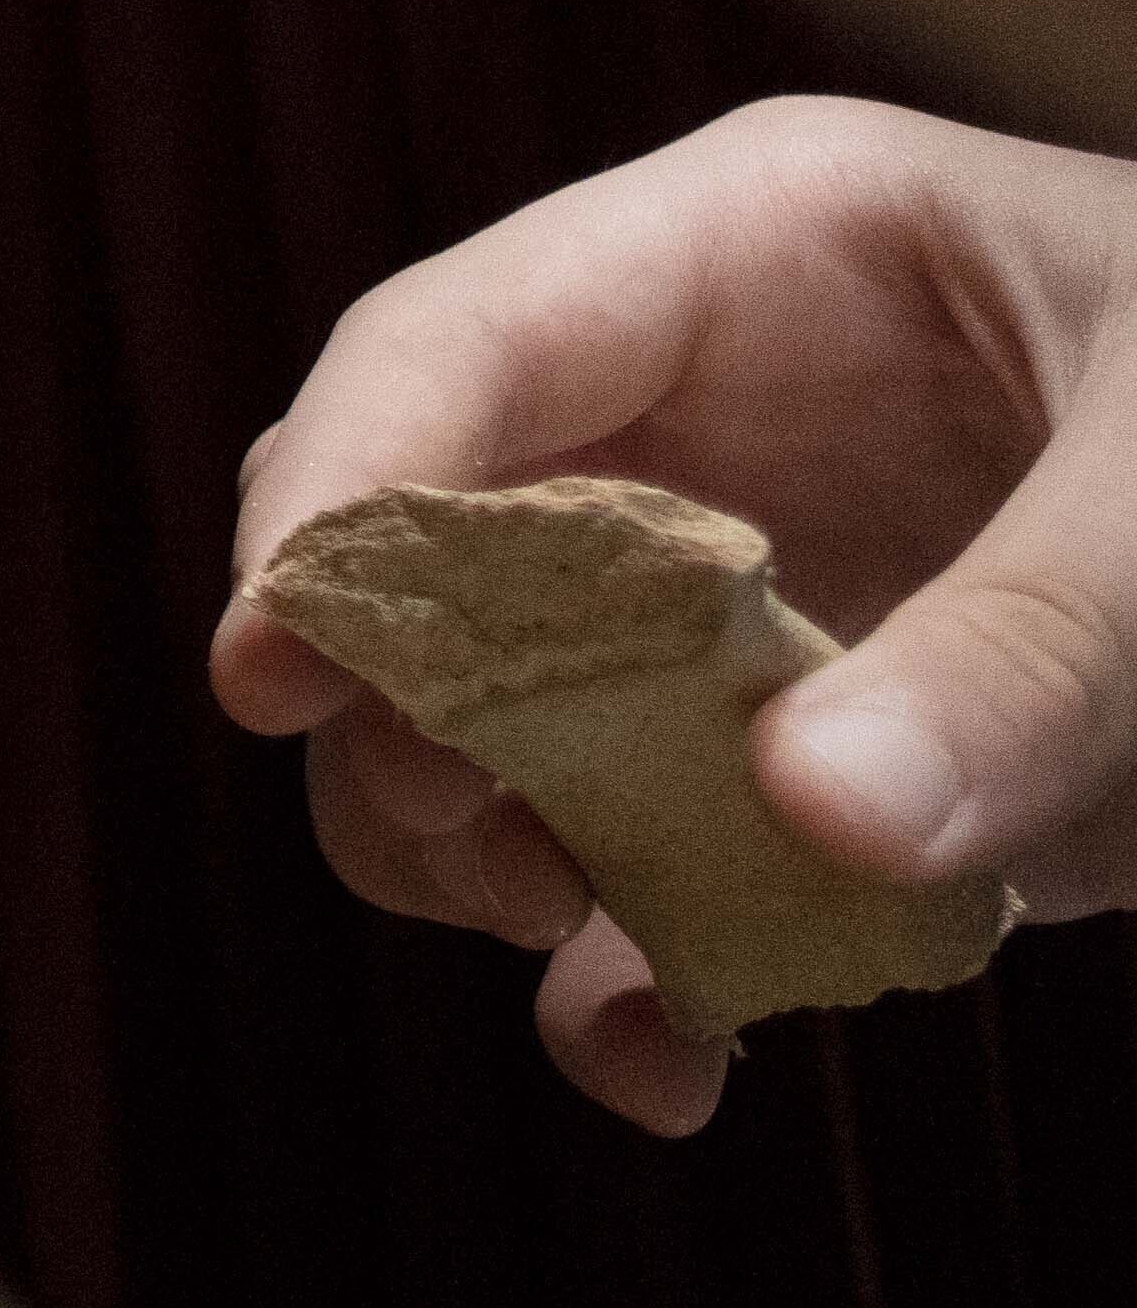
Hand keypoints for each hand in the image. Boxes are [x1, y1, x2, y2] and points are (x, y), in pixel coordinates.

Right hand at [214, 102, 1136, 1137]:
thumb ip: (1036, 648)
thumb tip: (815, 815)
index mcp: (761, 249)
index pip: (454, 346)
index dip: (341, 498)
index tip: (270, 666)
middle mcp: (706, 418)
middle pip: (423, 544)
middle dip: (402, 701)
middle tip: (467, 831)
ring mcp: (749, 598)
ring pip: (491, 726)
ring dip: (494, 851)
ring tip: (584, 929)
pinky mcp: (817, 764)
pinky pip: (651, 873)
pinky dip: (634, 983)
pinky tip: (677, 1058)